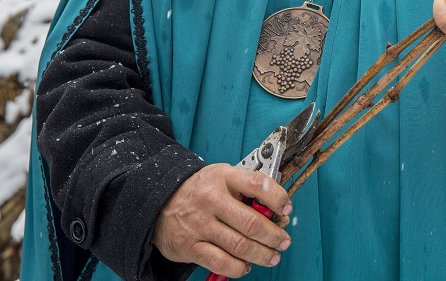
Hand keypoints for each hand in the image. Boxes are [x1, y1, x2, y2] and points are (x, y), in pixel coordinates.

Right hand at [152, 164, 292, 277]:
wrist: (158, 202)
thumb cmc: (198, 190)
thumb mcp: (222, 177)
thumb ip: (246, 188)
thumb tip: (275, 208)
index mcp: (223, 177)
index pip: (257, 184)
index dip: (278, 198)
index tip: (286, 209)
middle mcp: (211, 200)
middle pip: (252, 223)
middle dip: (274, 236)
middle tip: (284, 241)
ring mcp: (200, 224)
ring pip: (240, 245)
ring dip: (262, 254)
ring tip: (272, 256)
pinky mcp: (190, 246)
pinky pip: (221, 262)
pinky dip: (238, 268)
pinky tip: (245, 266)